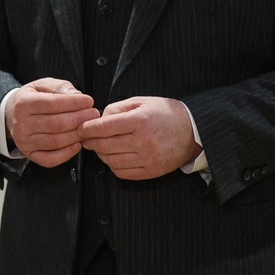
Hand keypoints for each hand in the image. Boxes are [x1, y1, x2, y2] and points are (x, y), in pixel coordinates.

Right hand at [5, 78, 99, 167]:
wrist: (12, 114)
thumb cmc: (32, 98)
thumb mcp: (43, 85)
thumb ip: (60, 87)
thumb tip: (76, 96)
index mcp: (23, 103)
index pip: (52, 103)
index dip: (73, 103)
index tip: (88, 101)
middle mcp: (21, 124)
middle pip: (55, 123)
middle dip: (79, 119)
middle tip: (93, 114)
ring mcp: (24, 141)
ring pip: (55, 141)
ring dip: (76, 135)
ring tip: (88, 127)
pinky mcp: (29, 154)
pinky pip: (50, 159)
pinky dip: (66, 154)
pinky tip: (77, 144)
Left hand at [78, 97, 201, 179]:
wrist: (193, 130)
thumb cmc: (165, 113)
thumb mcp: (141, 101)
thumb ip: (117, 108)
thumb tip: (98, 119)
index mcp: (140, 120)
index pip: (103, 127)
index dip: (87, 129)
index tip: (81, 128)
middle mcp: (144, 141)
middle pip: (105, 146)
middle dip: (90, 142)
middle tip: (86, 138)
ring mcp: (149, 158)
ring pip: (112, 162)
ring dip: (101, 155)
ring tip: (100, 147)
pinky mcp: (152, 171)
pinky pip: (123, 173)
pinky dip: (113, 166)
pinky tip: (114, 157)